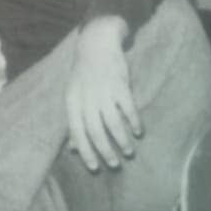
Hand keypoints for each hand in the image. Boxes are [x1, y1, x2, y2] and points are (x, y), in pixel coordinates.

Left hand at [66, 16, 142, 171]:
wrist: (96, 43)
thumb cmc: (84, 74)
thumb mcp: (74, 95)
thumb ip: (74, 121)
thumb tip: (72, 149)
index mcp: (72, 101)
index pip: (77, 131)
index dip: (85, 151)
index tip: (94, 167)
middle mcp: (86, 97)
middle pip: (95, 130)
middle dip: (104, 150)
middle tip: (113, 164)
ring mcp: (103, 90)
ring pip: (112, 122)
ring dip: (120, 140)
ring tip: (127, 152)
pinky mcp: (119, 83)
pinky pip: (127, 108)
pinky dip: (133, 122)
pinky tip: (138, 132)